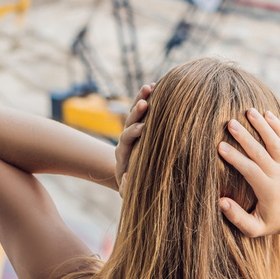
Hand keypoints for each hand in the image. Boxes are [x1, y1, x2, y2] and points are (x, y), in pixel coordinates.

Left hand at [115, 83, 154, 197]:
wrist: (128, 177)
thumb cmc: (132, 186)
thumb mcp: (128, 191)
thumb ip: (126, 187)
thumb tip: (127, 177)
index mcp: (122, 153)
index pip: (126, 139)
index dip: (132, 133)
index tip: (142, 128)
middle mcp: (126, 139)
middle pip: (128, 121)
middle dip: (136, 112)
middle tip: (145, 103)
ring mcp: (132, 131)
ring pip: (135, 112)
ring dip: (142, 99)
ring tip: (150, 86)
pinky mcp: (140, 126)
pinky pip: (143, 111)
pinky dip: (149, 99)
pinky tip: (156, 86)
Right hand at [217, 108, 279, 237]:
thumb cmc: (268, 222)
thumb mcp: (253, 229)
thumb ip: (237, 218)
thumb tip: (221, 202)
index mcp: (268, 190)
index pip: (250, 170)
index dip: (235, 158)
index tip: (220, 146)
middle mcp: (278, 174)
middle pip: (261, 152)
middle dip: (245, 137)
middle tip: (230, 123)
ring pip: (275, 141)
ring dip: (262, 125)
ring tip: (249, 111)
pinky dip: (277, 125)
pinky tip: (266, 113)